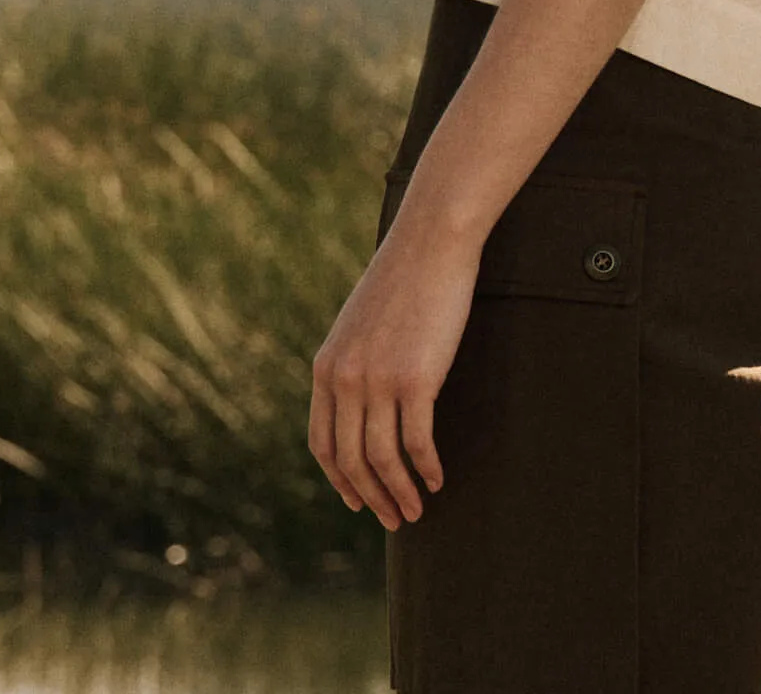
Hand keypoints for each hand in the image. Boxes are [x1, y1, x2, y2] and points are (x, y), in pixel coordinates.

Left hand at [308, 200, 481, 530]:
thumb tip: (362, 398)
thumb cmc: (404, 277)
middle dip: (372, 497)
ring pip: (383, 459)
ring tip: (417, 510)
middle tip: (394, 519)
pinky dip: (426, 468)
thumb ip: (355, 360)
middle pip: (351, 460)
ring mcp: (377, 381)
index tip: (358, 501)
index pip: (322, 443)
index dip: (339, 479)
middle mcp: (344, 380)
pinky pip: (417, 442)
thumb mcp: (362, 322)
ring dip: (399, 493)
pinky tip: (438, 479)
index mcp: (326, 367)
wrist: (430, 242)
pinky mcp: (415, 380)